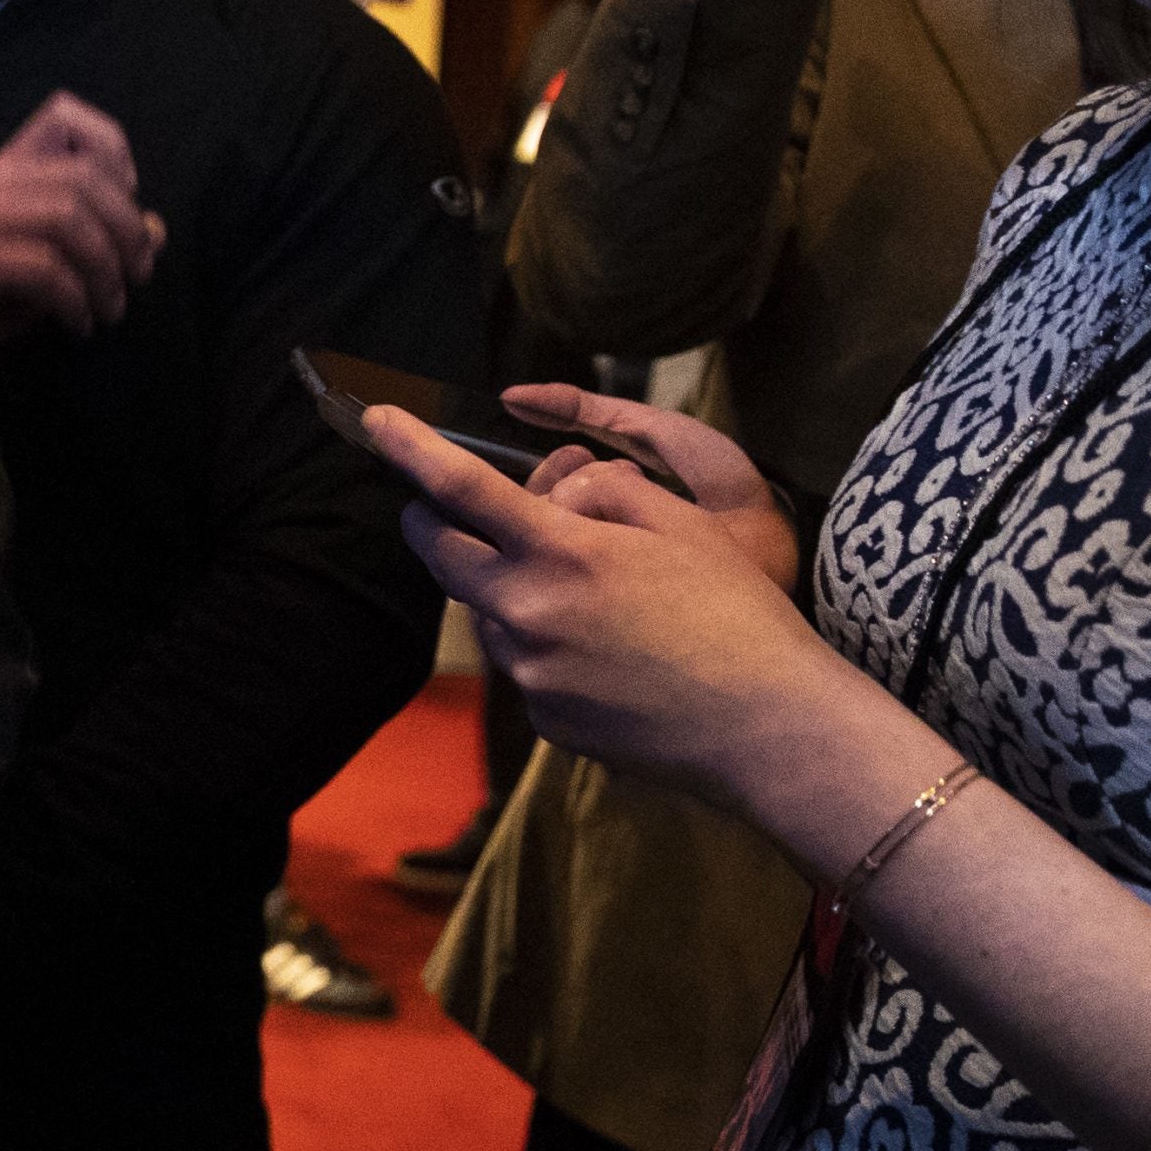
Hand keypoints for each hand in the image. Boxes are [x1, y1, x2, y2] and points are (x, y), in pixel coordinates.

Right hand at [0, 92, 164, 337]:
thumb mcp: (47, 270)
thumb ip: (98, 246)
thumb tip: (156, 232)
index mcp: (2, 173)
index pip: (61, 117)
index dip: (112, 149)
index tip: (130, 201)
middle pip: (82, 176)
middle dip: (126, 227)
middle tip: (138, 275)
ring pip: (68, 216)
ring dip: (105, 268)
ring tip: (110, 309)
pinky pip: (43, 267)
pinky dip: (76, 299)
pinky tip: (79, 325)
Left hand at [371, 406, 872, 812]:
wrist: (771, 730)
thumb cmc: (738, 615)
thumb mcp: (680, 522)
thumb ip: (602, 491)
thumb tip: (557, 491)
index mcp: (558, 554)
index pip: (458, 487)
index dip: (410, 448)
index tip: (378, 420)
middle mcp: (525, 614)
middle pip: (440, 556)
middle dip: (432, 522)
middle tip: (452, 509)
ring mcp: (530, 674)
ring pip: (485, 613)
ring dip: (504, 588)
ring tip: (583, 592)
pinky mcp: (546, 720)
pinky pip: (526, 666)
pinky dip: (546, 645)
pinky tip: (608, 652)